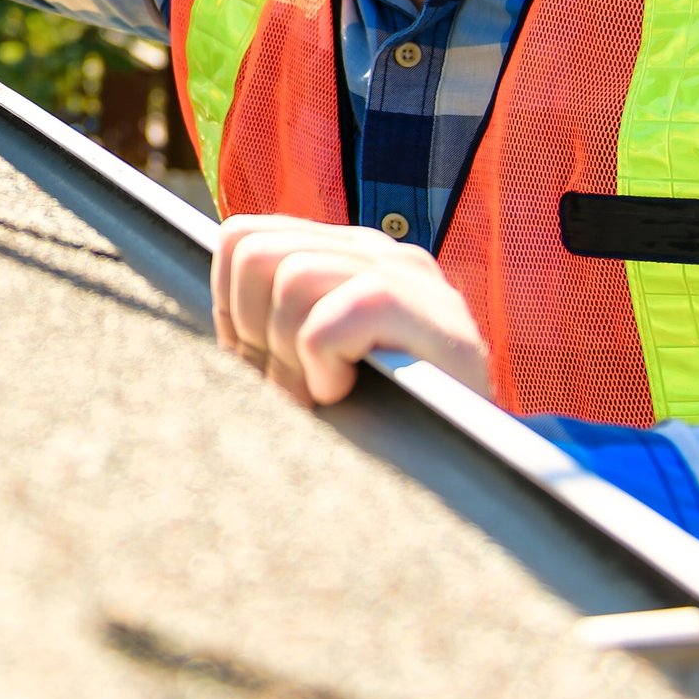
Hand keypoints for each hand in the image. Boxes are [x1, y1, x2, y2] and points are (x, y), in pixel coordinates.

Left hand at [211, 214, 491, 407]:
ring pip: (291, 280)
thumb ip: (272, 323)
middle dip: (253, 330)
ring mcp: (405, 272)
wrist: (486, 461)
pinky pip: (331, 322)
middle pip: (255, 253)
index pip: (242, 237)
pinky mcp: (428, 312)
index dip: (228, 302)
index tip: (252, 356)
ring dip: (289, 354)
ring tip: (318, 392)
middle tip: (289, 383)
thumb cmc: (385, 413)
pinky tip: (344, 391)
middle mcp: (372, 247)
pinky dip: (322, 366)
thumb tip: (211, 332)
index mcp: (339, 250)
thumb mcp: (317, 355)